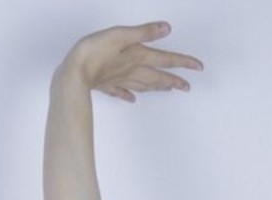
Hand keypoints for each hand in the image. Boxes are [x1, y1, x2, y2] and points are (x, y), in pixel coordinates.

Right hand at [60, 22, 202, 102]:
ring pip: (144, 85)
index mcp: (138, 57)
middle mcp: (132, 71)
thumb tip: (166, 29)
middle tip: (186, 87)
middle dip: (174, 81)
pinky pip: (121, 92)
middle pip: (158, 77)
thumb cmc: (94, 52)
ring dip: (157, 88)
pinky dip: (128, 95)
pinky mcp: (106, 85)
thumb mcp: (121, 34)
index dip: (184, 63)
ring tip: (167, 90)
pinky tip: (132, 99)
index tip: (198, 68)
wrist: (73, 73)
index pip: (167, 60)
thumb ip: (144, 32)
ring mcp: (119, 80)